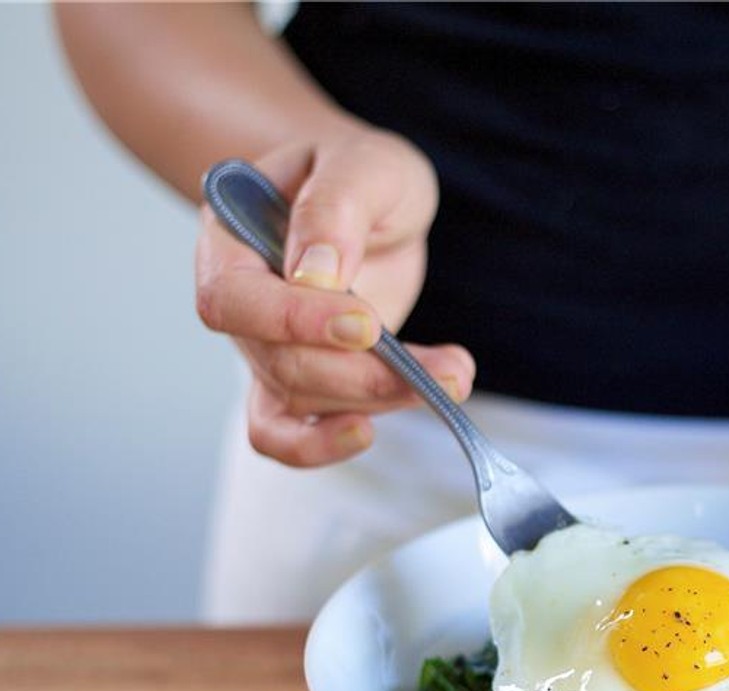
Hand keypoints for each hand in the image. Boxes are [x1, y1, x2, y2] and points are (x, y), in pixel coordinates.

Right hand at [195, 129, 474, 465]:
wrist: (370, 199)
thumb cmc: (360, 174)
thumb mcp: (365, 164)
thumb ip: (336, 206)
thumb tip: (315, 272)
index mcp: (230, 239)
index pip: (236, 299)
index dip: (294, 322)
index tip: (366, 326)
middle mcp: (240, 302)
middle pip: (278, 363)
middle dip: (362, 376)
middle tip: (445, 372)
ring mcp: (266, 348)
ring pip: (299, 399)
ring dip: (378, 400)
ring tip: (454, 377)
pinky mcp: (304, 380)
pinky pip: (285, 433)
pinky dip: (322, 445)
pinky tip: (373, 430)